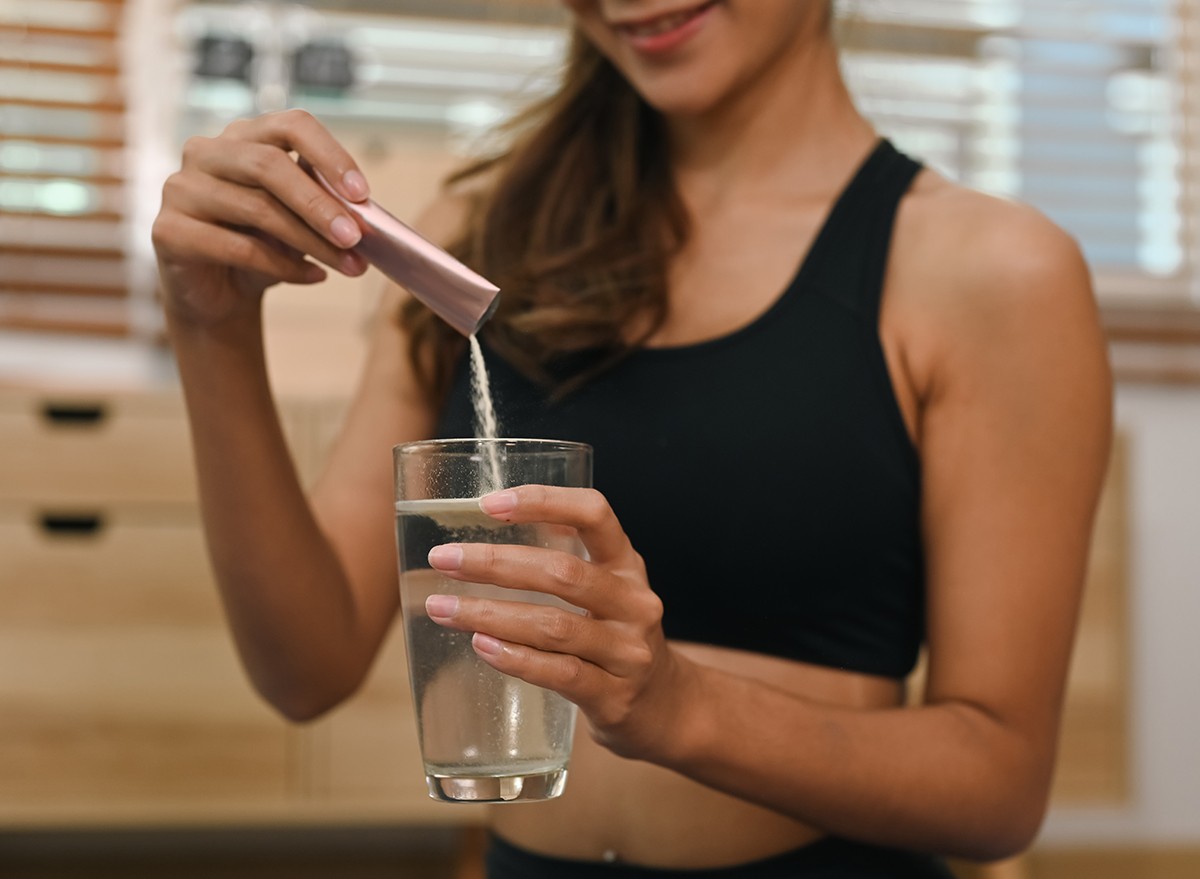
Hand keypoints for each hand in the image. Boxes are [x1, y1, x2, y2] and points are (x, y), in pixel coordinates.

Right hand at [151, 109, 370, 326]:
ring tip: (347, 265)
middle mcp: (206, 153)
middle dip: (320, 204)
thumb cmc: (262, 248)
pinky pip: (238, 247)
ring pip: (257, 208)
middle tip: (355, 238)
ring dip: (311, 242)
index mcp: (244, 137)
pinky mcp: (168, 230)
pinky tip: (312, 277)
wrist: (219, 295)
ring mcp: (181, 188)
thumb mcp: (299, 221)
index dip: (330, 155)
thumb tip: (365, 213)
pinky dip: (283, 266)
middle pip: (270, 164)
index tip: (362, 194)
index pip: (291, 124)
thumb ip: (324, 206)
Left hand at [424, 485, 698, 760]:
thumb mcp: (608, 588)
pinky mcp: (614, 696)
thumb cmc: (616, 637)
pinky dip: (515, 658)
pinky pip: (560, 673)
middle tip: (444, 559)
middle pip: (563, 572)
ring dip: (490, 614)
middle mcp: (634, 602)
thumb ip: (567, 555)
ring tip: (444, 608)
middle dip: (496, 563)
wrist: (665, 707)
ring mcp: (627, 651)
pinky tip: (481, 646)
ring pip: (554, 625)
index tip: (489, 504)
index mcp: (627, 564)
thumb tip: (495, 520)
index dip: (544, 501)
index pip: (594, 514)